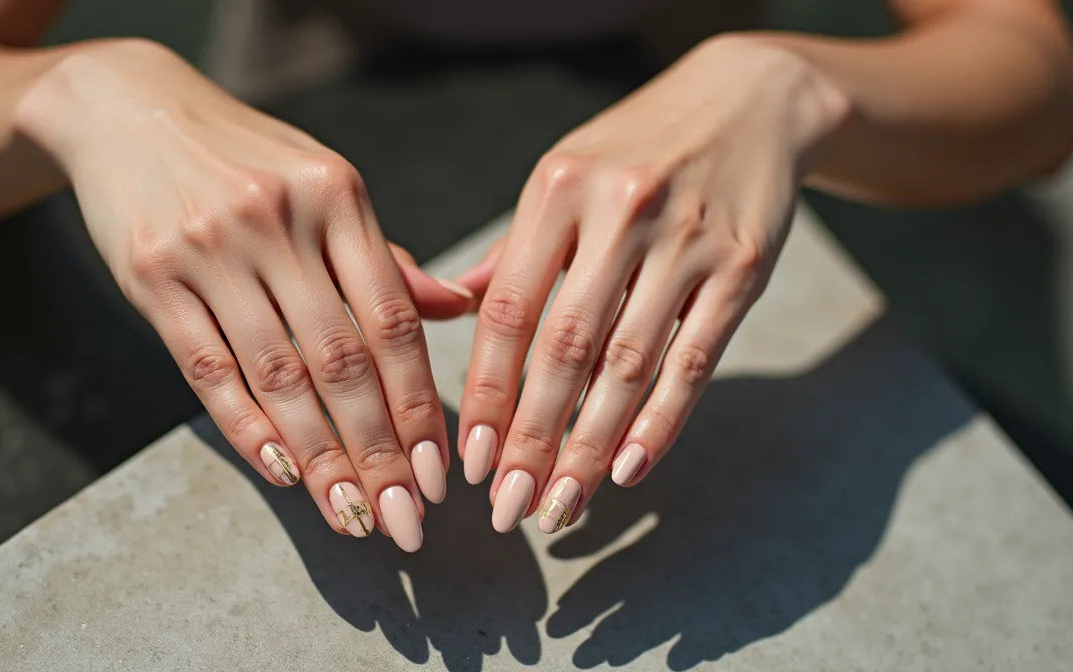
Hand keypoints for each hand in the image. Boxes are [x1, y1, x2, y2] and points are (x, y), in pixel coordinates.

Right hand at [15, 39, 473, 550]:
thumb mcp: (323, 184)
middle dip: (378, 452)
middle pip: (341, 359)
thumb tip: (455, 310)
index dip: (418, 404)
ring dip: (318, 457)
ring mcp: (211, 246)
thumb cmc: (247, 159)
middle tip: (405, 520)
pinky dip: (245, 426)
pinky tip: (280, 473)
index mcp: (337, 195)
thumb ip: (383, 255)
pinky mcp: (151, 274)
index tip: (438, 474)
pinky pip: (206, 367)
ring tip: (349, 516)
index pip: (391, 319)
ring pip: (277, 374)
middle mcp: (278, 219)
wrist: (128, 107)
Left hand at [455, 35, 849, 532]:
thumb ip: (516, 248)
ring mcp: (687, 240)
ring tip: (562, 506)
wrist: (752, 99)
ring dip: (591, 446)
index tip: (470, 459)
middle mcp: (620, 211)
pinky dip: (661, 422)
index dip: (487, 393)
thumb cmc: (636, 148)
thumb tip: (457, 312)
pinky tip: (628, 470)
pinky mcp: (744, 265)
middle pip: (566, 349)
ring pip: (629, 364)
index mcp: (557, 190)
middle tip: (509, 508)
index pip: (508, 311)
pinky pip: (695, 359)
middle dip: (532, 439)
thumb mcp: (565, 174)